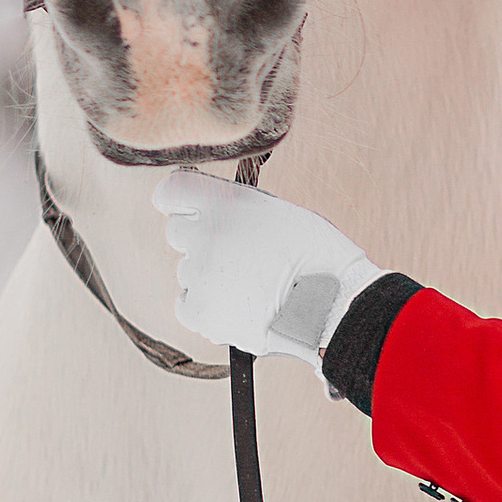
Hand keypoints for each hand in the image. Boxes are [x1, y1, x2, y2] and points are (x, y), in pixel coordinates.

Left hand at [151, 174, 383, 373]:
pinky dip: (207, 306)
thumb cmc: (315, 257)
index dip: (181, 201)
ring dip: (210, 276)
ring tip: (252, 286)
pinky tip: (237, 304)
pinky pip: (186, 304)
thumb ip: (238, 208)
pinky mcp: (200, 310)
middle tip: (240, 254)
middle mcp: (204, 235)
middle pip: (179, 231)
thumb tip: (212, 211)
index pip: (171, 191)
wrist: (331, 305)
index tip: (192, 209)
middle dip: (203, 240)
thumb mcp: (280, 212)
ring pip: (188, 271)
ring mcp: (199, 275)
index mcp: (224, 203)